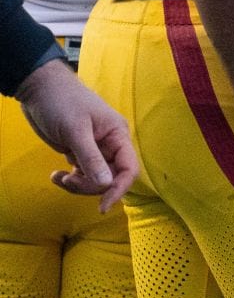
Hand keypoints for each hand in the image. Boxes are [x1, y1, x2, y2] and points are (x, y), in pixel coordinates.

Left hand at [15, 58, 137, 211]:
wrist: (40, 90)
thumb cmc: (62, 102)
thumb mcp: (76, 130)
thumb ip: (91, 157)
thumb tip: (107, 184)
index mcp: (117, 135)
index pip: (128, 168)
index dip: (119, 188)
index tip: (103, 206)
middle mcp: (110, 145)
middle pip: (110, 178)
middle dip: (90, 186)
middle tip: (68, 181)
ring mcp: (94, 150)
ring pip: (95, 179)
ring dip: (77, 184)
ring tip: (58, 177)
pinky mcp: (79, 153)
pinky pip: (81, 175)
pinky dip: (68, 180)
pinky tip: (55, 175)